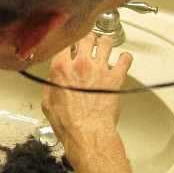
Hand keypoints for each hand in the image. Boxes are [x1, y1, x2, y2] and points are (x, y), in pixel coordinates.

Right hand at [41, 33, 132, 150]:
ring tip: (106, 45)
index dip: (69, 43)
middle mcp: (81, 65)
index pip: (65, 43)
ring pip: (106, 42)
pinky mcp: (115, 78)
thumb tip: (51, 80)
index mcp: (61, 69)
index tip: (71, 46)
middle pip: (86, 38)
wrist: (87, 134)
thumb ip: (49, 87)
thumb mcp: (48, 105)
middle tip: (89, 42)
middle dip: (88, 39)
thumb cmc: (69, 124)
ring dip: (105, 42)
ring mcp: (100, 70)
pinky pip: (125, 60)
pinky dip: (125, 57)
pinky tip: (123, 59)